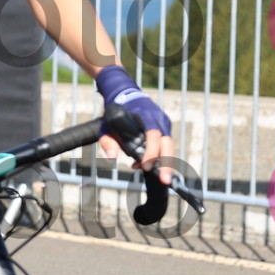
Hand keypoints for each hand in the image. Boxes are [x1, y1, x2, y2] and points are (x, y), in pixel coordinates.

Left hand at [95, 65, 173, 184]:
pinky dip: (158, 155)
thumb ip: (107, 142)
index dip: (151, 152)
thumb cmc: (115, 112)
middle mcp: (158, 118)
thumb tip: (112, 158)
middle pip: (167, 142)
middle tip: (165, 180)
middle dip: (167, 163)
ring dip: (163, 161)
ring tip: (152, 173)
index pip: (153, 135)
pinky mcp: (164, 126)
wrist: (124, 94)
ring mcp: (163, 122)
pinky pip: (165, 143)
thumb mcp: (106, 126)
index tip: (146, 167)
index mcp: (145, 115)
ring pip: (168, 145)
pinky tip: (145, 164)